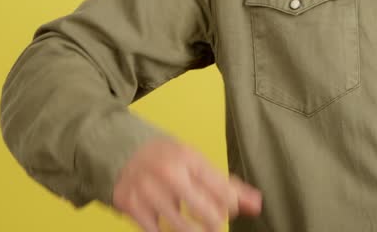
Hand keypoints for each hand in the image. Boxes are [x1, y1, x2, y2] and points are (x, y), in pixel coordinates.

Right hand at [112, 135, 262, 231]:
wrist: (120, 152)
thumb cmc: (166, 158)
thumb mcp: (195, 162)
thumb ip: (226, 184)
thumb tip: (256, 204)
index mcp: (189, 157)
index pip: (222, 189)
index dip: (230, 206)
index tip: (228, 210)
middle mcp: (170, 173)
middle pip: (205, 210)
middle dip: (214, 222)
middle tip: (213, 222)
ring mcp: (149, 191)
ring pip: (182, 227)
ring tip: (198, 230)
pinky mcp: (131, 206)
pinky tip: (171, 228)